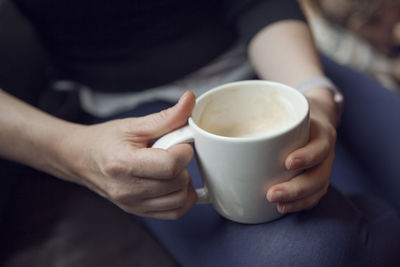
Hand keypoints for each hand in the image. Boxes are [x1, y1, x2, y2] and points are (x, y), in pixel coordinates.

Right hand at [59, 92, 197, 218]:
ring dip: (185, 183)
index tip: (181, 142)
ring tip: (174, 168)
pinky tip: (175, 183)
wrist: (81, 158)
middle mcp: (127, 189)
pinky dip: (182, 198)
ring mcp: (132, 204)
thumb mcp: (134, 124)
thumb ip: (166, 116)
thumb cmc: (105, 140)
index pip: (169, 166)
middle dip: (185, 165)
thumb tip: (190, 99)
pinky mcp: (137, 211)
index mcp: (124, 163)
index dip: (184, 152)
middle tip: (174, 152)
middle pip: (177, 183)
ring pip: (179, 201)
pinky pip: (173, 213)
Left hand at [266, 88, 338, 212]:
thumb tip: (213, 133)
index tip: (287, 163)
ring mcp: (323, 165)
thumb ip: (257, 114)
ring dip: (297, 199)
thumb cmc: (289, 111)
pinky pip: (314, 195)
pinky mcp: (317, 176)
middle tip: (271, 194)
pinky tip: (282, 207)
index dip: (307, 156)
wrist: (313, 115)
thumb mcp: (280, 105)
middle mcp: (324, 150)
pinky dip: (299, 204)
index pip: (319, 144)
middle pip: (319, 174)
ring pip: (318, 187)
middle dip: (296, 188)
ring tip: (276, 205)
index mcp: (318, 130)